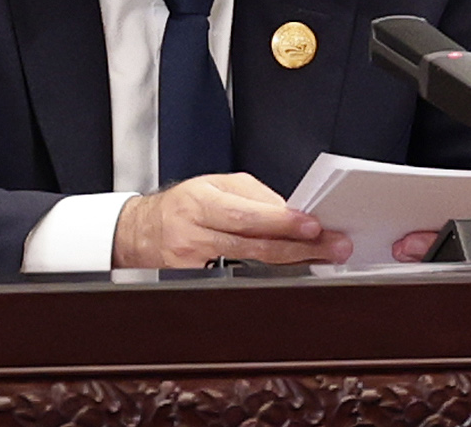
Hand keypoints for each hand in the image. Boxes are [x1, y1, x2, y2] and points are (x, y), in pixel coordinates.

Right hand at [112, 172, 352, 268]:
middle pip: (253, 244)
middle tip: (332, 246)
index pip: (247, 214)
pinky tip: (288, 274)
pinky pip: (235, 282)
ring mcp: (191, 265)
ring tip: (321, 259)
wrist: (138, 233)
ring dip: (291, 263)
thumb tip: (291, 210)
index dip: (282, 221)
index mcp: (200, 201)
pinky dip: (265, 278)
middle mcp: (193, 233)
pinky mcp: (191, 285)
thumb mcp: (212, 186)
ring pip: (249, 267)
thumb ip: (252, 197)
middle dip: (299, 246)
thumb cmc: (181, 207)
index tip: (313, 225)